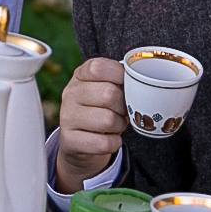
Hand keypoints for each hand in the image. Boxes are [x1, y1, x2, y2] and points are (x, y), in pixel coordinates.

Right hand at [56, 56, 128, 184]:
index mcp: (80, 75)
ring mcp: (67, 117)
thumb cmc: (100, 108)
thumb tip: (142, 82)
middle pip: (108, 94)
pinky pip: (103, 143)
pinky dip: (114, 143)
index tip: (125, 86)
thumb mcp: (105, 88)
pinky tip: (110, 139)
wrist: (79, 140)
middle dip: (123, 106)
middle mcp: (70, 93)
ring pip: (108, 120)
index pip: (99, 68)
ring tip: (116, 125)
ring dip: (119, 126)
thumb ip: (119, 80)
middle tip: (123, 111)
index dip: (119, 76)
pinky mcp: (69, 140)